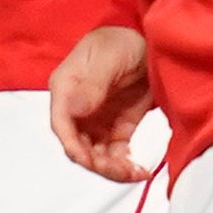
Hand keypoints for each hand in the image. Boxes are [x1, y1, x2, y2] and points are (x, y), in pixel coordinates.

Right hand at [50, 23, 159, 181]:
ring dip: (112, 169)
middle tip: (120, 170)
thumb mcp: (109, 57)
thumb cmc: (123, 40)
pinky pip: (115, 154)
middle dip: (96, 163)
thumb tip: (75, 110)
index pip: (62, 124)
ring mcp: (96, 121)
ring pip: (95, 155)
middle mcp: (77, 109)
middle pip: (77, 145)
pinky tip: (139, 170)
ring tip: (134, 173)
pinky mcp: (117, 128)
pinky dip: (125, 166)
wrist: (150, 39)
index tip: (89, 160)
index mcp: (66, 88)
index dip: (72, 145)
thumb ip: (92, 84)